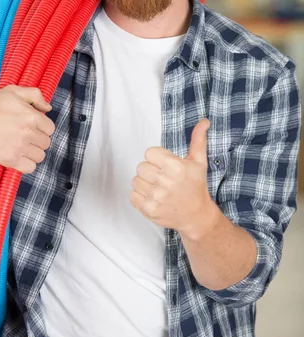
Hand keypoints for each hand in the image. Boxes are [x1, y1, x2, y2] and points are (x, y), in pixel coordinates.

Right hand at [0, 85, 54, 173]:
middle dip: (38, 140)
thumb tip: (48, 108)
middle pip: (46, 143)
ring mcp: (20, 147)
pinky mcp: (10, 160)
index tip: (32, 127)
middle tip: (25, 136)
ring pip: (40, 156)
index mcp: (31, 116)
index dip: (42, 127)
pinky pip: (30, 168)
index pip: (50, 128)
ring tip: (22, 146)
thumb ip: (34, 95)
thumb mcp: (12, 92)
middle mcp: (28, 132)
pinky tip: (19, 156)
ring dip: (33, 152)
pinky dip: (26, 164)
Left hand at [130, 119, 212, 234]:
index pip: (149, 153)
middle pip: (141, 167)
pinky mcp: (149, 209)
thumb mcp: (199, 161)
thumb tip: (204, 121)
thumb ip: (198, 139)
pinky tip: (153, 198)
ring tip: (158, 189)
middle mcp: (165, 182)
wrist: (197, 215)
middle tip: (163, 178)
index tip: (166, 166)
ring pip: (135, 180)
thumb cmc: (196, 186)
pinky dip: (140, 196)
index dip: (156, 158)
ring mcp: (156, 197)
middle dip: (150, 171)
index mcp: (176, 167)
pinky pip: (132, 195)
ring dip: (144, 184)